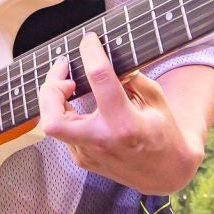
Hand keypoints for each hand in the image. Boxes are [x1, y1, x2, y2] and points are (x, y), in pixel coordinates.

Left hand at [39, 33, 189, 193]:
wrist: (164, 174)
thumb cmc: (163, 133)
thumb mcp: (156, 100)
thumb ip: (132, 78)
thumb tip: (106, 59)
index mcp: (125, 124)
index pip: (99, 79)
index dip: (91, 52)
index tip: (89, 40)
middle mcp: (102, 142)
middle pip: (53, 119)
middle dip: (50, 89)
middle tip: (64, 71)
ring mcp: (88, 154)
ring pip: (53, 124)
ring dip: (55, 98)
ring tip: (69, 83)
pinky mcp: (82, 160)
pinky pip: (64, 131)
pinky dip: (66, 112)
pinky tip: (78, 103)